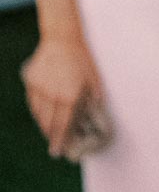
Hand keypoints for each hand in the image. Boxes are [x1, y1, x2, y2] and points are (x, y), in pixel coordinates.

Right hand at [21, 36, 103, 158]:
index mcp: (70, 97)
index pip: (63, 126)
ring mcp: (38, 89)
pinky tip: (43, 113)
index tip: (58, 152)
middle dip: (51, 137)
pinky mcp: (30, 82)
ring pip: (38, 115)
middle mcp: (52, 96)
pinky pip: (32, 102)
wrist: (61, 38)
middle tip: (55, 145)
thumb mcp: (94, 80)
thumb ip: (93, 101)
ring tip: (50, 131)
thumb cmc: (82, 59)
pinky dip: (37, 110)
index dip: (60, 141)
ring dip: (44, 125)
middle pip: (48, 124)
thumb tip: (94, 118)